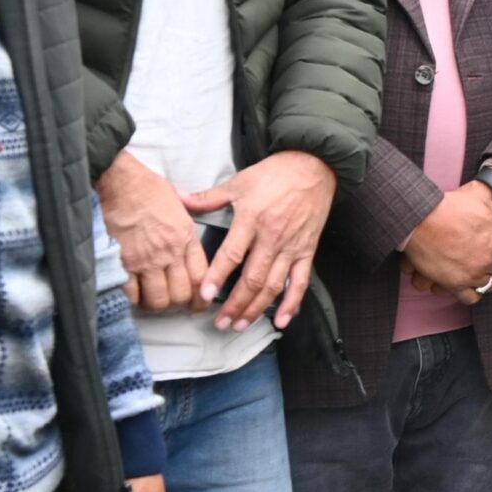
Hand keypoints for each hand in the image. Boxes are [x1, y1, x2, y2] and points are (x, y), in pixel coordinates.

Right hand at [98, 151, 206, 312]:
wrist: (120, 182)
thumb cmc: (148, 188)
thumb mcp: (180, 206)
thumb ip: (186, 230)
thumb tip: (188, 244)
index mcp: (186, 238)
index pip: (201, 278)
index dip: (201, 297)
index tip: (197, 303)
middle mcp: (169, 252)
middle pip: (180, 295)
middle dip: (177, 304)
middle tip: (171, 302)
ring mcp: (145, 260)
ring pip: (157, 299)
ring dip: (155, 304)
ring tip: (151, 299)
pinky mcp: (123, 262)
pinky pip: (131, 294)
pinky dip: (132, 298)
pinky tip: (132, 294)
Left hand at [182, 151, 337, 331]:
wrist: (314, 166)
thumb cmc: (275, 174)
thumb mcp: (239, 182)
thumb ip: (208, 197)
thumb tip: (177, 198)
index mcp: (252, 219)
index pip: (232, 255)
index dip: (216, 277)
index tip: (203, 296)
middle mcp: (272, 237)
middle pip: (252, 279)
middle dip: (234, 304)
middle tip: (219, 322)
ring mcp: (291, 247)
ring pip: (273, 286)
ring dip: (256, 309)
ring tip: (240, 325)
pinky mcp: (307, 251)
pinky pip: (300, 283)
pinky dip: (292, 304)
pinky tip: (282, 321)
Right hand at [402, 182, 491, 302]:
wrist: (420, 220)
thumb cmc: (449, 208)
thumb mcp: (481, 202)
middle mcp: (490, 259)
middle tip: (489, 256)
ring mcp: (474, 274)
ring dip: (487, 277)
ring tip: (478, 270)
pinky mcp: (456, 284)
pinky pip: (472, 297)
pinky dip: (472, 292)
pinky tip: (468, 284)